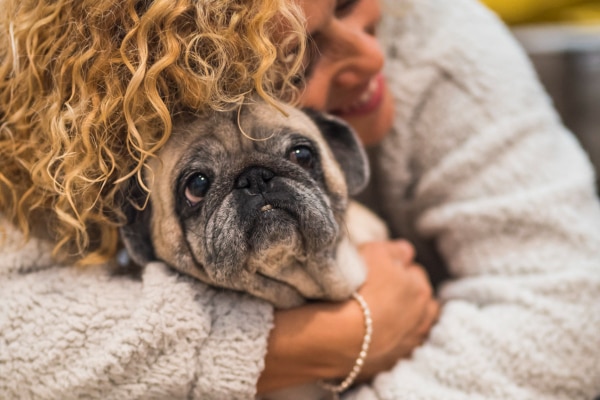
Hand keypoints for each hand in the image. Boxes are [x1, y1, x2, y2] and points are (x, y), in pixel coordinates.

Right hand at [257, 239, 438, 393]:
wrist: (342, 335)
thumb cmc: (361, 287)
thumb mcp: (377, 252)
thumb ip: (397, 250)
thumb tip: (407, 253)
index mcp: (421, 289)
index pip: (413, 272)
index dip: (397, 269)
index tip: (379, 270)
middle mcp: (422, 318)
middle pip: (416, 300)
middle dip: (403, 295)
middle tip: (378, 291)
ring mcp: (408, 344)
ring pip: (409, 325)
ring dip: (399, 318)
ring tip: (376, 314)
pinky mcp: (391, 363)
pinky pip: (394, 347)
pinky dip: (387, 339)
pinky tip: (371, 334)